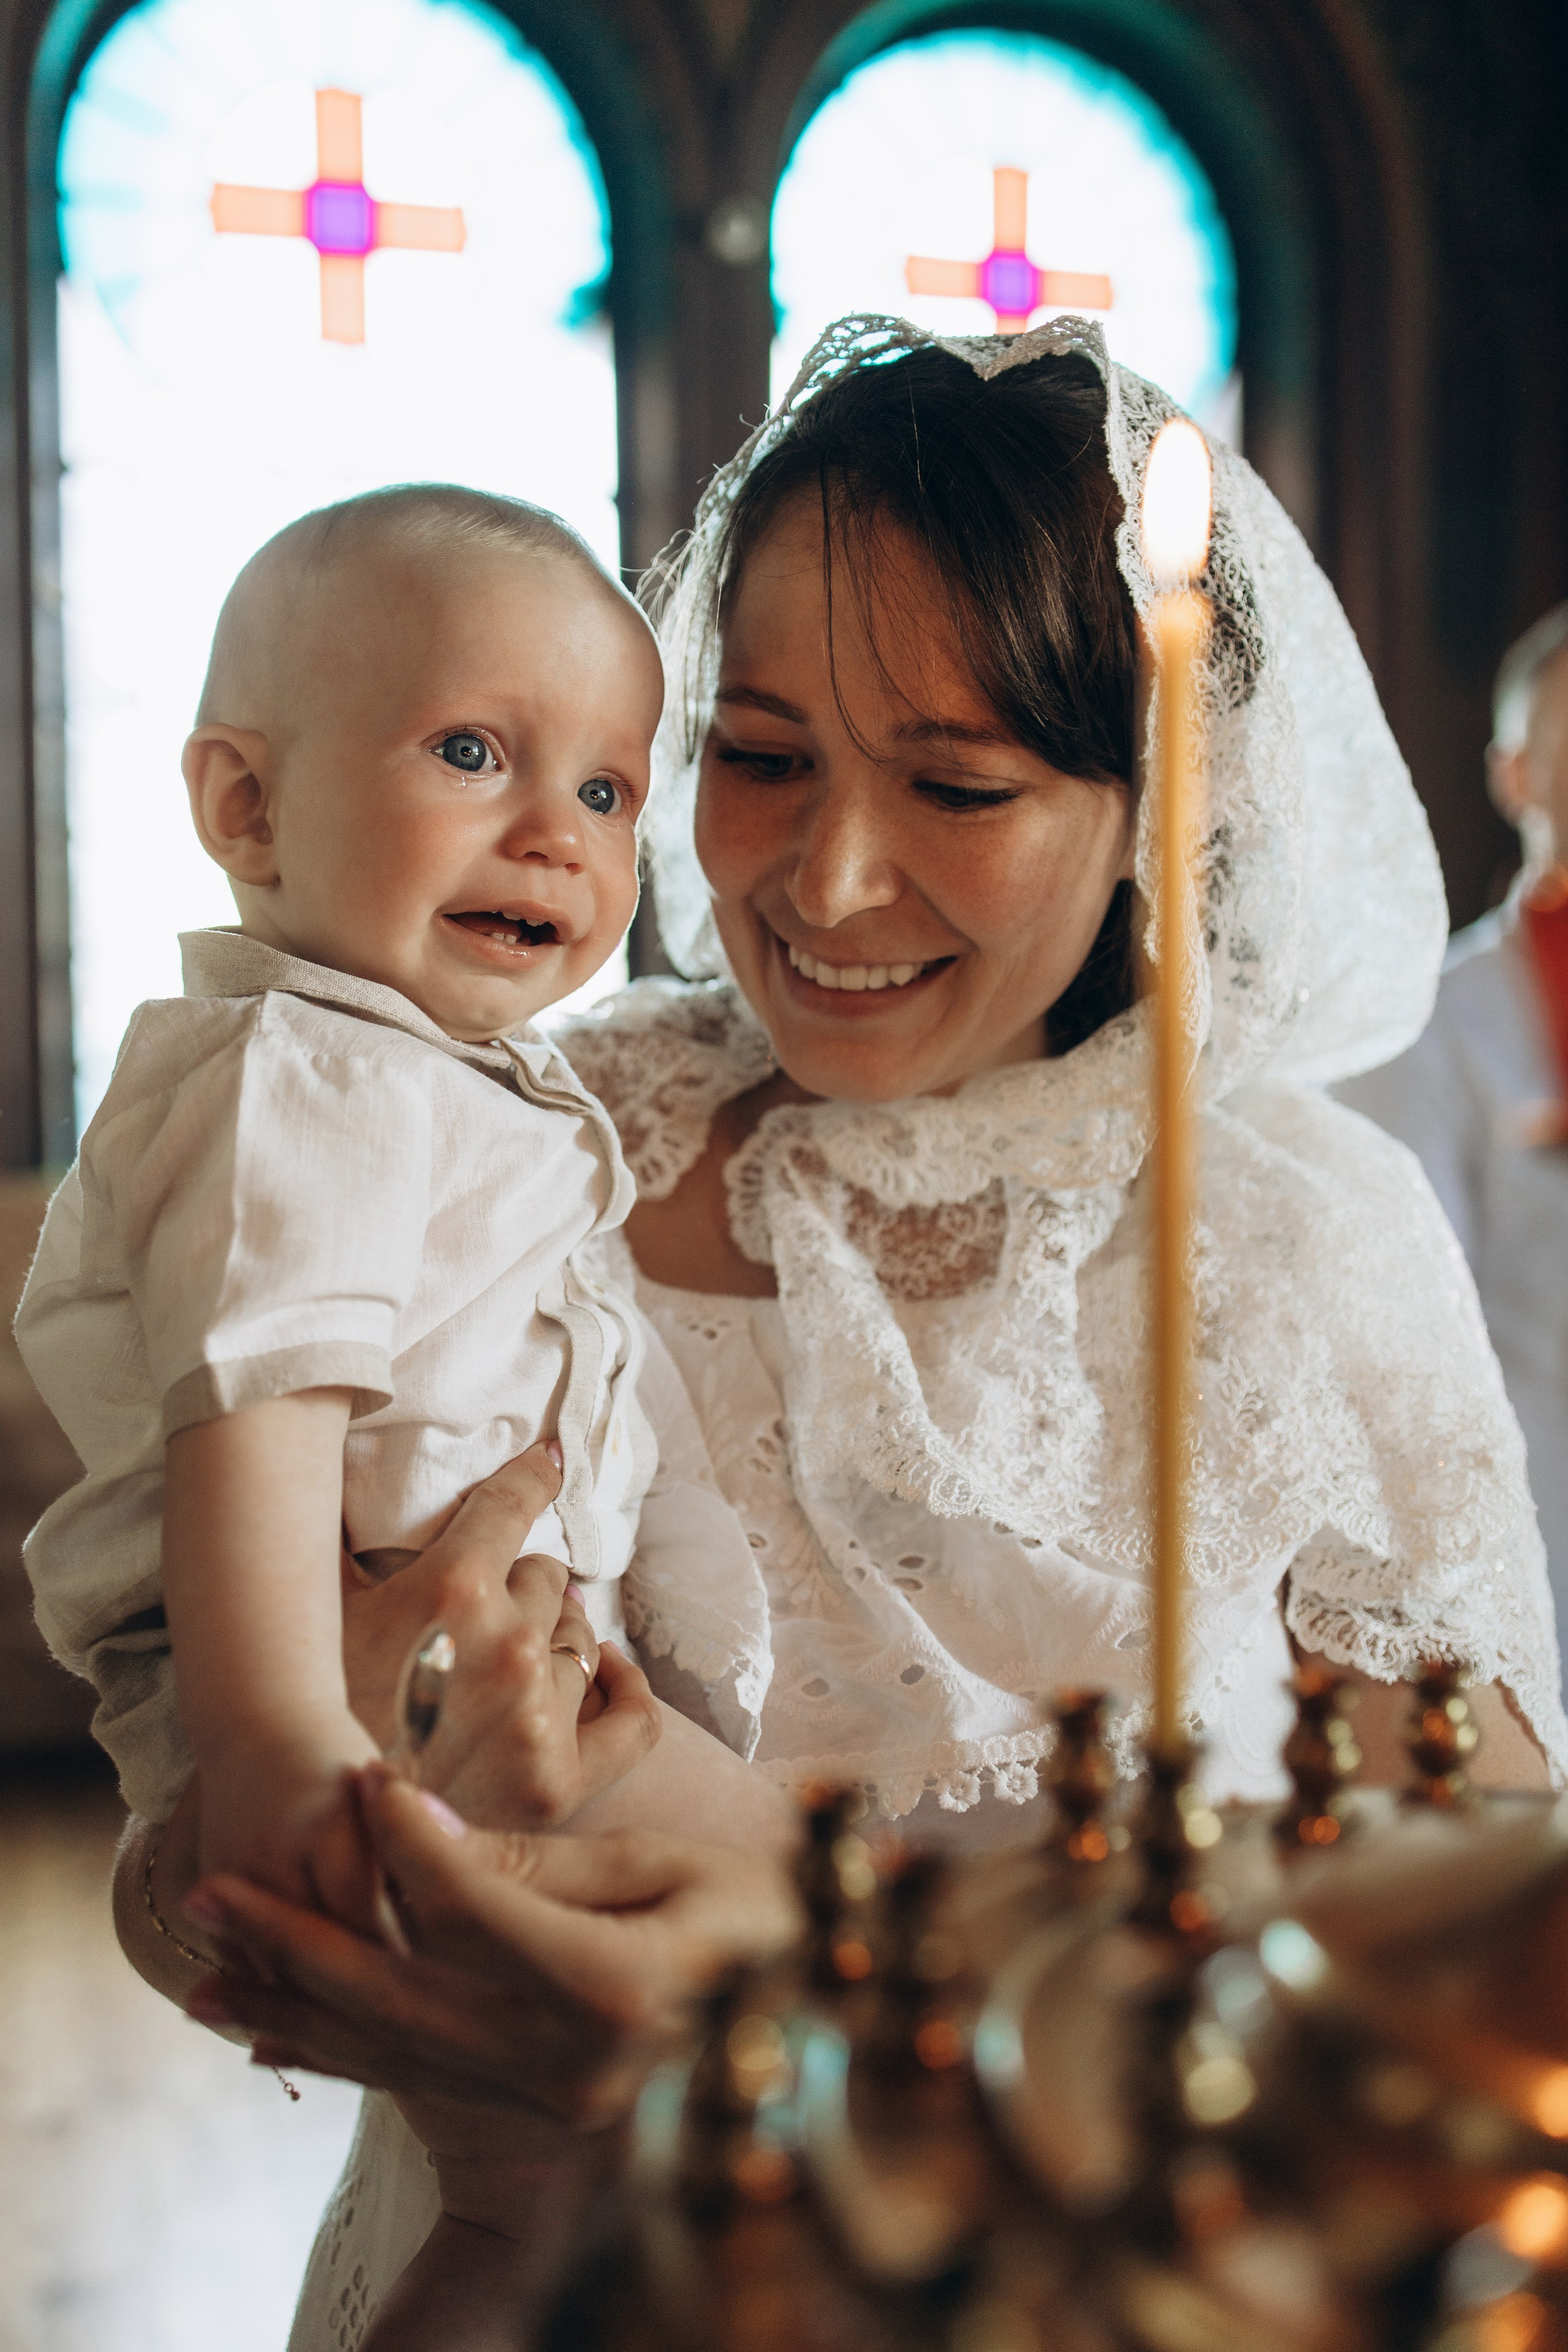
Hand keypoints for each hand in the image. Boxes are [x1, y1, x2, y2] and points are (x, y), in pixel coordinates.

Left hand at [185, 1761, 802, 2119]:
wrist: (827, 2015)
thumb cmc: (762, 1917)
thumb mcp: (664, 1867)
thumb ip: (539, 1866)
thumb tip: (417, 1829)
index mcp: (610, 1984)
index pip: (466, 1906)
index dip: (405, 1834)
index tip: (363, 1771)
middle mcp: (565, 2060)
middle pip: (397, 1996)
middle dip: (289, 1942)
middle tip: (207, 1894)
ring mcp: (549, 2100)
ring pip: (391, 2050)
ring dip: (291, 2006)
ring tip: (205, 1972)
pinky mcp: (539, 2111)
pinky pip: (419, 2081)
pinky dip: (341, 2053)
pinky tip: (279, 2036)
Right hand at [340, 1442, 661, 1827]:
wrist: (308, 1835)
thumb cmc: (307, 1712)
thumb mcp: (320, 1610)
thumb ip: (342, 1536)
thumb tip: (323, 1464)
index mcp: (452, 1588)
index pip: (513, 1502)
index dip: (532, 1475)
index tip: (548, 1461)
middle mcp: (509, 1643)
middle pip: (544, 1576)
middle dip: (514, 1585)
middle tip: (479, 1611)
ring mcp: (540, 1715)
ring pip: (577, 1635)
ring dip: (549, 1635)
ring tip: (510, 1653)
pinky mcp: (559, 1780)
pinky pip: (632, 1719)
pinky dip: (624, 1687)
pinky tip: (607, 1669)